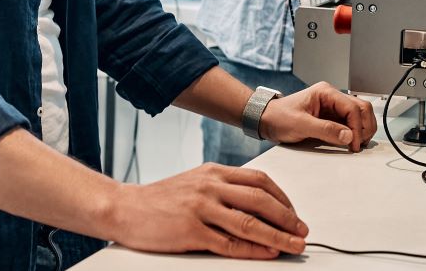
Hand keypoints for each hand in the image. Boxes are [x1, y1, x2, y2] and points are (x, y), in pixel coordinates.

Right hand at [102, 164, 308, 258]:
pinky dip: (253, 249)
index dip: (283, 198)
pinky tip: (267, 253)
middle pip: (261, 200)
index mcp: (213, 172)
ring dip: (278, 236)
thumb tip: (257, 204)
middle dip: (287, 217)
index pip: (259, 180)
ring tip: (294, 245)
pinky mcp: (191, 231)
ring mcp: (200, 208)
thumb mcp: (194, 183)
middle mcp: (210, 186)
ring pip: (250, 222)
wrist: (123, 208)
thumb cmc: (159, 199)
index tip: (294, 213)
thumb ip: (222, 189)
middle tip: (302, 230)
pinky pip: (229, 242)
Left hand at [259, 82, 376, 151]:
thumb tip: (348, 135)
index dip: (357, 127)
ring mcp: (332, 107)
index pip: (352, 107)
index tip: (354, 144)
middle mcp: (332, 97)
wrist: (266, 120)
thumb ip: (325, 129)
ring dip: (362, 129)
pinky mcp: (331, 117)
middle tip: (359, 144)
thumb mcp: (300, 125)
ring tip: (356, 144)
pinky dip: (354, 132)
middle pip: (361, 108)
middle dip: (364, 126)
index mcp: (325, 92)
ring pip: (359, 114)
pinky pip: (350, 123)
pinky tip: (350, 142)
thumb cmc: (278, 117)